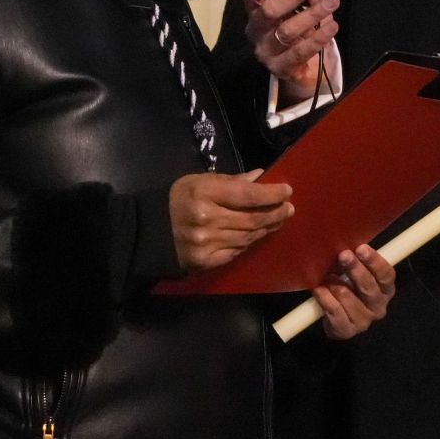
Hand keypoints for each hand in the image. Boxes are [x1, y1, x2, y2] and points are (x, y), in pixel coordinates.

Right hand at [170, 170, 293, 272]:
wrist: (150, 230)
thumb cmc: (177, 199)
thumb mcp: (199, 181)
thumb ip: (230, 181)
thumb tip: (260, 177)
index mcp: (204, 193)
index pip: (247, 195)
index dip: (271, 194)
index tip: (287, 191)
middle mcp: (207, 219)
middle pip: (251, 219)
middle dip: (274, 213)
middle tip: (289, 208)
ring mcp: (207, 243)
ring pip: (247, 237)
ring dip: (267, 229)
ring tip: (279, 220)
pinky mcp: (206, 261)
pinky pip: (236, 251)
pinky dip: (249, 242)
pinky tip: (259, 235)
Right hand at [234, 0, 338, 99]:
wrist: (296, 67)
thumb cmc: (293, 27)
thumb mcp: (296, 7)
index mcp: (253, 9)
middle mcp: (255, 29)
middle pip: (268, 9)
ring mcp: (265, 51)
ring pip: (287, 30)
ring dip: (312, 14)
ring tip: (332, 1)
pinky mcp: (280, 68)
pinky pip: (300, 52)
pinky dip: (319, 37)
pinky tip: (332, 25)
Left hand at [312, 245, 394, 340]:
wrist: (334, 316)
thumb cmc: (346, 284)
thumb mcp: (354, 271)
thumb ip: (357, 259)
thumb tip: (344, 239)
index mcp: (385, 289)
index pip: (386, 275)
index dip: (374, 261)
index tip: (360, 248)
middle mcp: (379, 306)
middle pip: (369, 287)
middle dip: (355, 269)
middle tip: (343, 255)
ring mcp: (364, 321)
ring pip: (349, 299)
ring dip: (335, 285)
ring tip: (326, 276)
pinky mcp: (347, 331)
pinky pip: (335, 312)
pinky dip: (325, 299)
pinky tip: (319, 290)